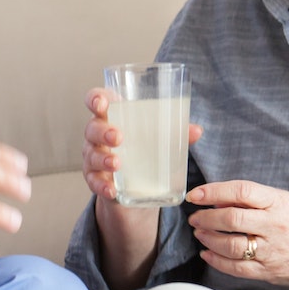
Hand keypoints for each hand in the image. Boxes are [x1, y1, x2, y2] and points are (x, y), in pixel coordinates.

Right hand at [82, 87, 202, 203]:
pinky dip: (101, 186)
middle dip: (103, 131)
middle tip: (118, 137)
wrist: (133, 185)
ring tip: (117, 164)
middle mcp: (98, 135)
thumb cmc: (143, 149)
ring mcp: (93, 157)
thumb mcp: (158, 139)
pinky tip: (111, 190)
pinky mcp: (95, 179)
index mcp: (113, 117)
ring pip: (91, 155)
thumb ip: (175, 133)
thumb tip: (197, 131)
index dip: (95, 99)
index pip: (97, 100)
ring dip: (103, 159)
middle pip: (92, 128)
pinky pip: (93, 182)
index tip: (102, 104)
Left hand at [186, 180, 288, 289]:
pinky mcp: (269, 271)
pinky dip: (217, 261)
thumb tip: (220, 201)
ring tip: (200, 233)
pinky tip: (208, 253)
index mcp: (279, 202)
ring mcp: (272, 251)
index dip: (213, 191)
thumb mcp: (286, 200)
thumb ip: (255, 200)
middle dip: (206, 218)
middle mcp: (275, 226)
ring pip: (230, 246)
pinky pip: (237, 268)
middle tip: (195, 217)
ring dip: (209, 239)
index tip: (195, 194)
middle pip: (231, 220)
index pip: (240, 191)